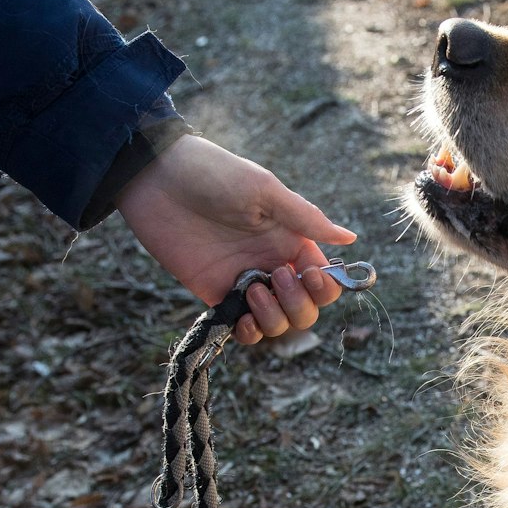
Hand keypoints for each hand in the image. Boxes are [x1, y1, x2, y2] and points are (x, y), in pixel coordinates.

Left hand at [117, 133, 357, 345]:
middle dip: (300, 304)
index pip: (322, 279)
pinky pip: (241, 328)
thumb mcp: (265, 191)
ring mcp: (244, 281)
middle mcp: (271, 264)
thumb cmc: (214, 174)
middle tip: (276, 277)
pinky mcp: (215, 293)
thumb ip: (305, 220)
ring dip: (274, 319)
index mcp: (290, 239)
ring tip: (252, 291)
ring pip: (277, 324)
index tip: (307, 273)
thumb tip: (350, 238)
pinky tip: (240, 318)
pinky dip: (248, 333)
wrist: (156, 179)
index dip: (323, 286)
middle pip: (306, 308)